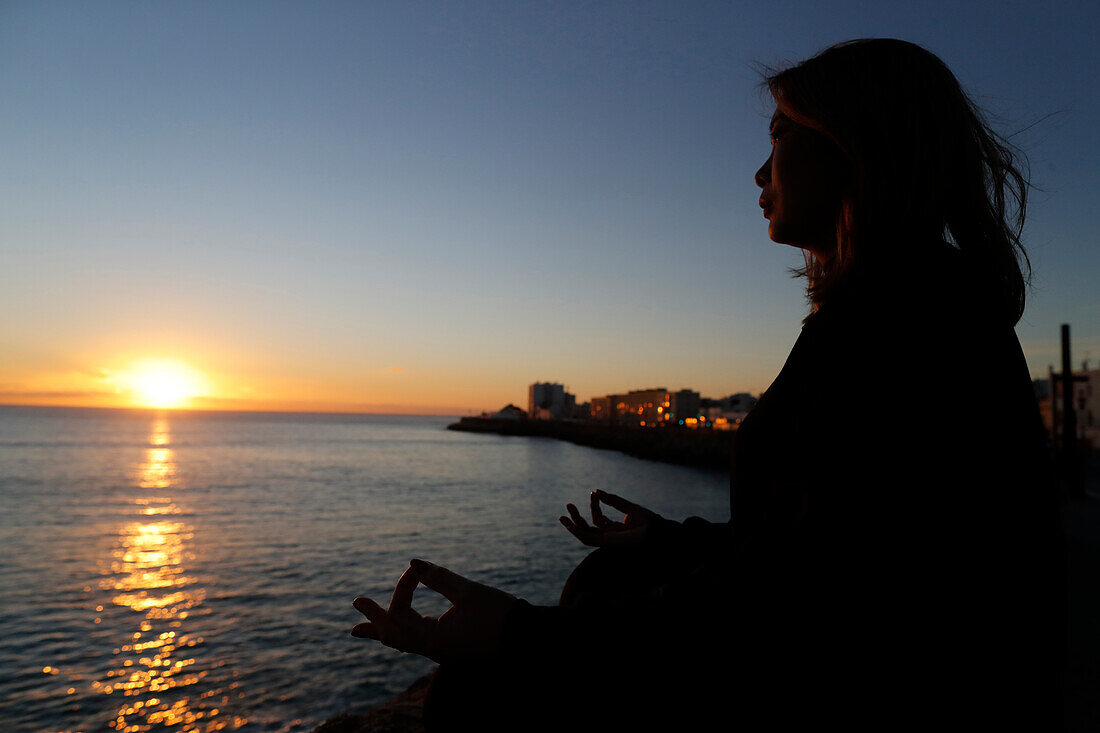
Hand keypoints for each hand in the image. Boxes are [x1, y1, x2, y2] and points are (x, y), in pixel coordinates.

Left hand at [351, 559, 516, 663]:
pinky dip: (402, 635)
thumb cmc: (500, 616)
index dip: (402, 587)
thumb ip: (439, 577)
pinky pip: (417, 644)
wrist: (527, 640)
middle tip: (355, 609)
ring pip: (404, 643)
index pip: (400, 612)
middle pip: (393, 637)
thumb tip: (412, 562)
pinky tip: (401, 630)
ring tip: (363, 631)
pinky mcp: (451, 648)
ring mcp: (441, 651)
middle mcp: (432, 649)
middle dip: (374, 622)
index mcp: (432, 638)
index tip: (414, 570)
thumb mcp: (469, 592)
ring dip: (384, 631)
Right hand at [559, 490, 660, 547]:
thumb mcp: (628, 507)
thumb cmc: (649, 522)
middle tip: (568, 505)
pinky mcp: (608, 543)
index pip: (598, 518)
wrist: (658, 532)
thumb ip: (612, 500)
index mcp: (615, 530)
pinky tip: (571, 525)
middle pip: (588, 528)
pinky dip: (579, 533)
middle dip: (577, 518)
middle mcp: (610, 536)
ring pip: (585, 535)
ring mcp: (609, 541)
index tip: (594, 493)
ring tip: (563, 516)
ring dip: (573, 526)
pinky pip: (590, 540)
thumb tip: (596, 491)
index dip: (594, 505)